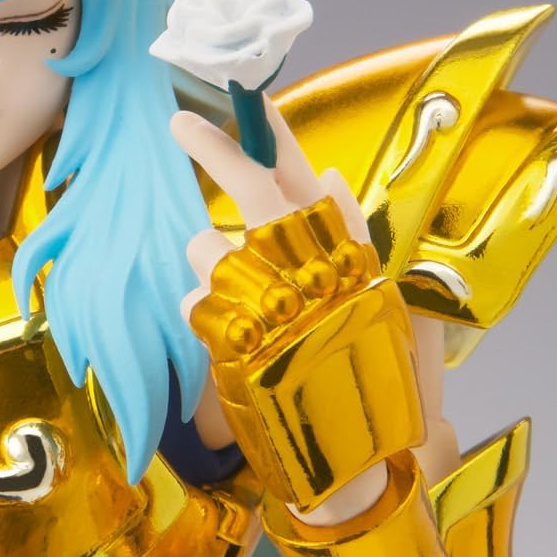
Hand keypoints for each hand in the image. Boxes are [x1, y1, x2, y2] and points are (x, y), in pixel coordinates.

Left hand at [172, 97, 424, 512]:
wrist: (352, 458)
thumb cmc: (367, 374)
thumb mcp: (377, 301)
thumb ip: (352, 236)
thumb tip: (329, 173)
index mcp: (347, 256)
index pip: (306, 176)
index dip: (271, 133)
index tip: (247, 99)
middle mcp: (312, 270)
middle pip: (255, 188)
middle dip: (216, 147)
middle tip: (179, 122)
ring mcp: (270, 302)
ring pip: (209, 246)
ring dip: (212, 265)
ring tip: (244, 306)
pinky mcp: (232, 337)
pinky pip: (194, 299)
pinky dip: (205, 314)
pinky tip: (234, 342)